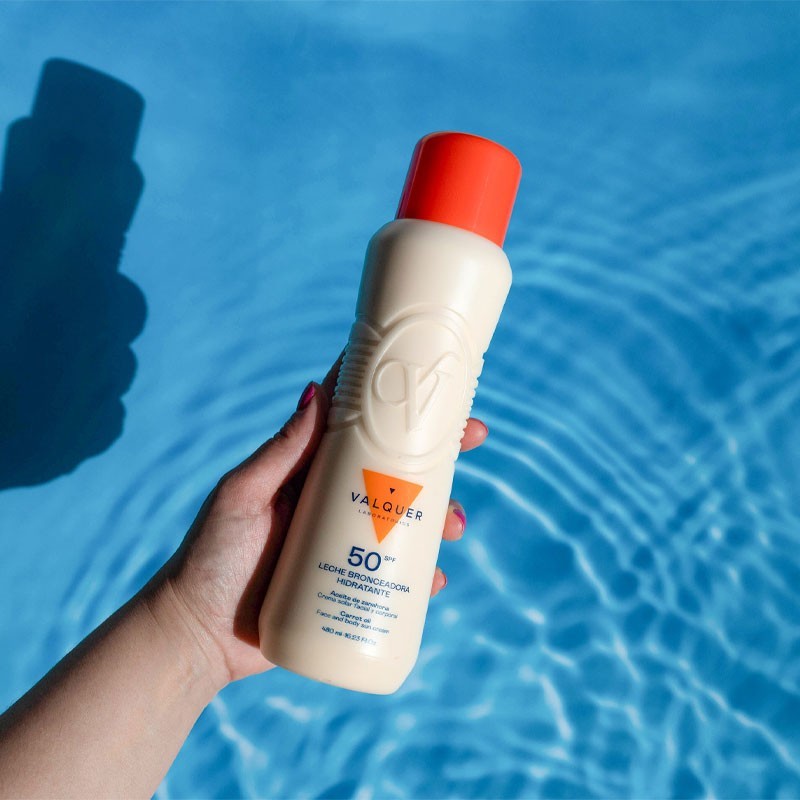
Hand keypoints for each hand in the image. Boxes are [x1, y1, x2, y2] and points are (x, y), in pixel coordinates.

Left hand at [154, 357, 488, 688]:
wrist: (197, 635)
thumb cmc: (210, 556)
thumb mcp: (242, 495)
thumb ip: (279, 451)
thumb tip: (316, 390)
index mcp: (311, 473)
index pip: (361, 429)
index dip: (398, 407)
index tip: (435, 388)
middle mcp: (335, 504)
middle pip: (398, 473)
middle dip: (439, 456)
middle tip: (469, 443)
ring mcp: (346, 547)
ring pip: (408, 523)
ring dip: (441, 517)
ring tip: (451, 526)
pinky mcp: (351, 588)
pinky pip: (398, 580)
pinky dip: (422, 579)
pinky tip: (435, 581)